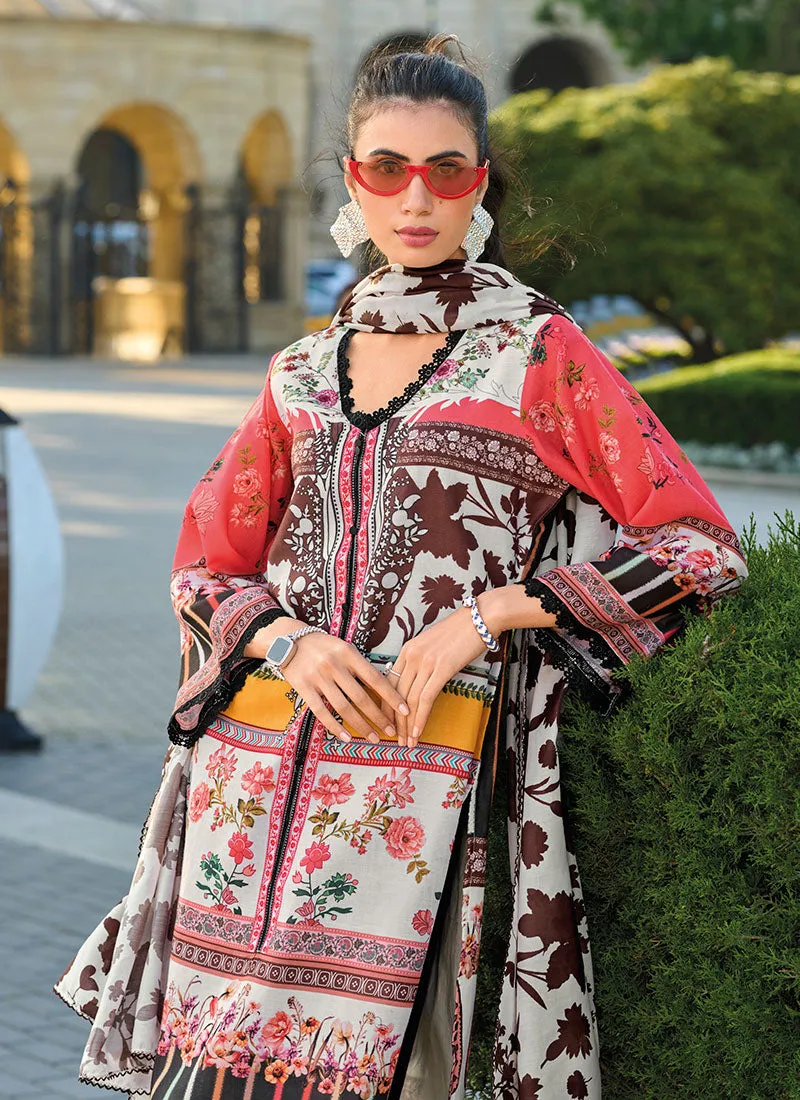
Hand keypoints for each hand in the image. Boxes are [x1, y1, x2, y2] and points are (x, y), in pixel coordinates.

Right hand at [280, 632, 409, 744]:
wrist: (288, 639)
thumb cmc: (323, 646)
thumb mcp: (344, 648)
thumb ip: (359, 666)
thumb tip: (383, 689)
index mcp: (349, 653)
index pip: (376, 678)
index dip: (392, 696)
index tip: (405, 710)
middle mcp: (335, 665)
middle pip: (361, 697)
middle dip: (379, 717)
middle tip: (392, 731)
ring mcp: (318, 677)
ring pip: (344, 707)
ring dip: (361, 726)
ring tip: (373, 738)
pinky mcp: (304, 688)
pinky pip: (322, 712)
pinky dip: (335, 727)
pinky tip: (347, 737)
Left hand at [382, 605, 488, 747]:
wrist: (481, 618)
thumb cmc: (462, 630)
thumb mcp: (433, 643)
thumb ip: (422, 659)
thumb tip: (420, 680)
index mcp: (407, 649)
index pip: (389, 683)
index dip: (386, 707)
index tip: (388, 724)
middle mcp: (412, 656)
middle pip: (396, 695)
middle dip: (395, 722)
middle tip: (395, 741)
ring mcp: (426, 662)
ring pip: (410, 700)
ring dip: (407, 726)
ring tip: (407, 743)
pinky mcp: (442, 669)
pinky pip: (426, 699)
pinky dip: (420, 718)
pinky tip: (418, 732)